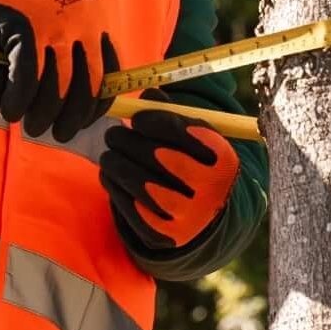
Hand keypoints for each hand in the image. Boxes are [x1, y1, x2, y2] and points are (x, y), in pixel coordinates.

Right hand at [0, 0, 119, 141]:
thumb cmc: (20, 6)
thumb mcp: (56, 21)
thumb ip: (71, 52)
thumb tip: (81, 103)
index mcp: (95, 20)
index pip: (110, 73)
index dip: (97, 105)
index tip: (83, 123)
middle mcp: (82, 21)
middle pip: (86, 86)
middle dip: (72, 118)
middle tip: (57, 134)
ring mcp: (53, 24)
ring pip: (56, 87)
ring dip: (42, 115)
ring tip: (29, 125)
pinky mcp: (24, 28)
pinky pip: (26, 79)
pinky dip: (18, 101)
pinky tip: (10, 109)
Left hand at [100, 108, 240, 251]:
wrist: (207, 216)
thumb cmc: (197, 165)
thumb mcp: (197, 139)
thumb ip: (174, 114)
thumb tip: (149, 94)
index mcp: (221, 159)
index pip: (181, 132)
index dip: (152, 121)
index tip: (137, 118)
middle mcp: (209, 190)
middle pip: (157, 157)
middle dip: (126, 141)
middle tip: (112, 134)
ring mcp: (187, 216)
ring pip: (139, 183)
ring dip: (115, 163)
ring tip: (109, 155)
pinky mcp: (165, 235)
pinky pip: (130, 207)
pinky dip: (114, 187)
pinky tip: (110, 175)